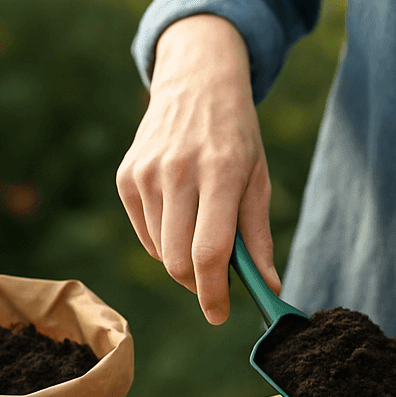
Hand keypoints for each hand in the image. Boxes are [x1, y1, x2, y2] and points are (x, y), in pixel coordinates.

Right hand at [116, 14, 280, 323]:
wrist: (196, 81)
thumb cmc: (236, 137)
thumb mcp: (259, 180)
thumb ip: (259, 238)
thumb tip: (269, 287)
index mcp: (220, 173)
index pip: (211, 251)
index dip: (214, 293)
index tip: (220, 315)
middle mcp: (178, 172)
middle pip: (178, 261)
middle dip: (198, 286)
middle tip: (217, 285)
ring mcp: (146, 174)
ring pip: (160, 251)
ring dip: (183, 261)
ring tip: (203, 236)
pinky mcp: (126, 177)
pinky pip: (145, 234)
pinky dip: (164, 243)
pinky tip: (182, 218)